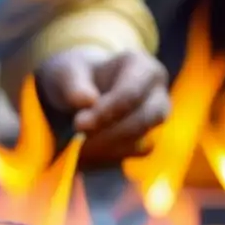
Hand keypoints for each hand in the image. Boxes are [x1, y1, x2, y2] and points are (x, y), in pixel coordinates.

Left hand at [37, 46, 169, 165]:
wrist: (82, 89)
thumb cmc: (78, 77)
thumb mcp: (68, 73)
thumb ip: (74, 85)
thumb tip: (87, 101)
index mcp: (141, 67)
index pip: (130, 94)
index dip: (106, 113)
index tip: (79, 125)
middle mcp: (156, 92)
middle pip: (142, 120)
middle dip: (107, 135)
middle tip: (77, 142)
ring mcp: (156, 117)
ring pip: (142, 141)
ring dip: (108, 149)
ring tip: (79, 147)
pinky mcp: (149, 138)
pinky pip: (134, 153)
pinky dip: (110, 157)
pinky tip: (88, 154)